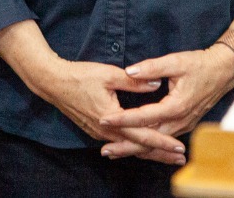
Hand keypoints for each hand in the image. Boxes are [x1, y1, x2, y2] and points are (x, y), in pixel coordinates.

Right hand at [27, 57, 186, 164]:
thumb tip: (156, 84)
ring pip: (128, 147)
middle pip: (138, 148)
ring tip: (166, 156)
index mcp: (112, 119)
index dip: (163, 143)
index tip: (180, 148)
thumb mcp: (109, 74)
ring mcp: (99, 132)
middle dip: (160, 154)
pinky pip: (118, 142)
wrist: (53, 83)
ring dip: (147, 151)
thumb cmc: (80, 76)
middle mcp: (106, 131)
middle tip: (180, 160)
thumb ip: (134, 81)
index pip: (143, 136)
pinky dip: (133, 146)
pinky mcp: (94, 129)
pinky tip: (141, 147)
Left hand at [96, 43, 233, 160]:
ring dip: (136, 148)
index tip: (105, 119)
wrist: (224, 71)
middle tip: (105, 150)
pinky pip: (163, 139)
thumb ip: (152, 67)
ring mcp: (184, 125)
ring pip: (156, 142)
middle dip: (126, 145)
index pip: (144, 116)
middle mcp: (180, 120)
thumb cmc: (200, 64)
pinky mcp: (185, 124)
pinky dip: (148, 145)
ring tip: (115, 151)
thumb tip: (130, 71)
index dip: (123, 119)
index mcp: (176, 106)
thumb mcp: (176, 61)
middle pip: (149, 138)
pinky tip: (136, 145)